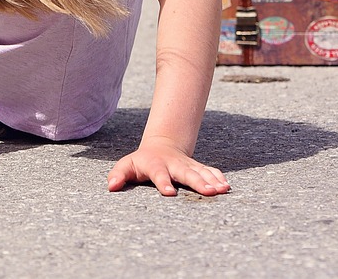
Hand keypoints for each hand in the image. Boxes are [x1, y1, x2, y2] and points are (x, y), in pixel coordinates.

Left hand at [106, 137, 229, 196]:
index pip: (159, 174)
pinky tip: (226, 186)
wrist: (162, 145)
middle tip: (208, 192)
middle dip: (197, 181)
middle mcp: (174, 164)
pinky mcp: (198, 167)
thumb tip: (111, 187)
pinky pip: (210, 171)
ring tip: (222, 190)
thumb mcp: (126, 166)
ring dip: (212, 180)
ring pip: (201, 172)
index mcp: (155, 165)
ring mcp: (187, 165)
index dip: (163, 182)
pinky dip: (218, 177)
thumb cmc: (141, 161)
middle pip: (186, 173)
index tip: (169, 193)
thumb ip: (118, 175)